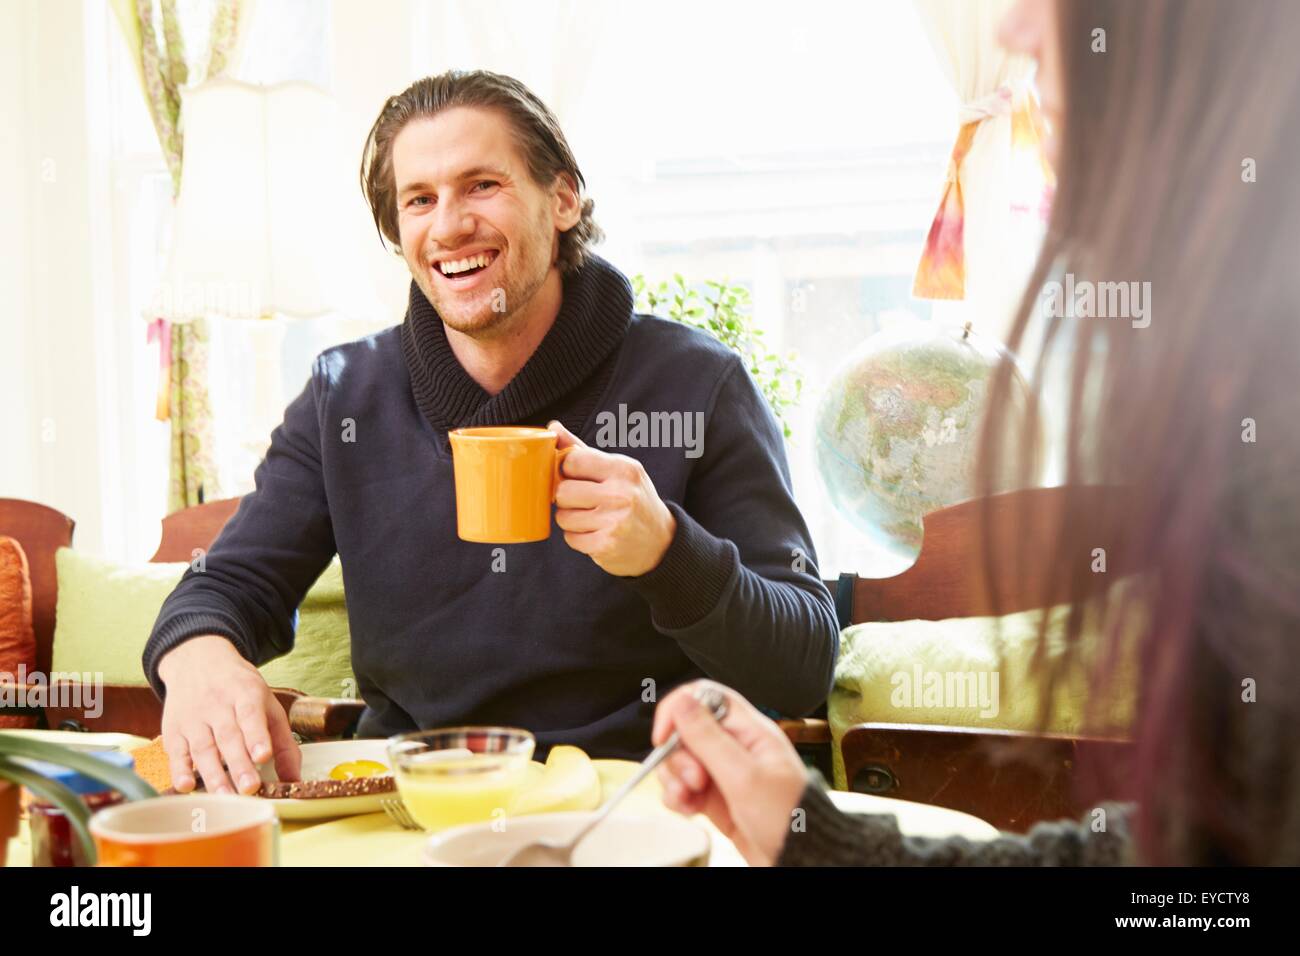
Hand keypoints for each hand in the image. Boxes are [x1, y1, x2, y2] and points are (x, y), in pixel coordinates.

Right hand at [156, 635, 300, 794]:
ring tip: (226, 796)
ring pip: (203, 748)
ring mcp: (193, 718)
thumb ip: (283, 742)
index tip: (264, 756)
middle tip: (250, 788)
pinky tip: (187, 787)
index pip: (251, 715)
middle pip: (228, 737)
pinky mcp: (173, 730)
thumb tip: (294, 780)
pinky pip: (176, 752)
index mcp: (246, 694)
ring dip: (213, 774)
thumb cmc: (239, 689)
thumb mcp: (267, 705)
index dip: (257, 736)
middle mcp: (217, 705)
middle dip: (239, 764)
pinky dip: (179, 770)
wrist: (198, 661)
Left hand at [549, 420, 676, 576]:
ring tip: (592, 518)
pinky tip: (596, 533)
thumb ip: (583, 450)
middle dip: (567, 497)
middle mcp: (620, 494)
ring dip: (571, 519)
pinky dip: (578, 537)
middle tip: (583, 500)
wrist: (661, 541)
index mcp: (623, 469)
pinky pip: (570, 538)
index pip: (573, 461)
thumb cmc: (634, 499)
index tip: (577, 476)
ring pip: (563, 517)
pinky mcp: (605, 546)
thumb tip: (552, 428)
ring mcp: (613, 522)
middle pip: (562, 491)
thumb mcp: (618, 469)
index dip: (568, 469)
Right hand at [652, 680, 807, 866]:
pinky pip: (683, 787)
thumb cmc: (789, 818)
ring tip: (689, 798)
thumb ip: (709, 738)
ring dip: (675, 779)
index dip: (678, 710)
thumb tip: (683, 702)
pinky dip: (678, 797)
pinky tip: (688, 808)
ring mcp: (723, 773)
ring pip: (680, 761)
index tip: (665, 735)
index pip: (704, 697)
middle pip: (686, 732)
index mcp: (749, 730)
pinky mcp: (714, 798)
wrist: (800, 859)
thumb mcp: (745, 776)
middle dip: (679, 756)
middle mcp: (735, 747)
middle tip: (694, 779)